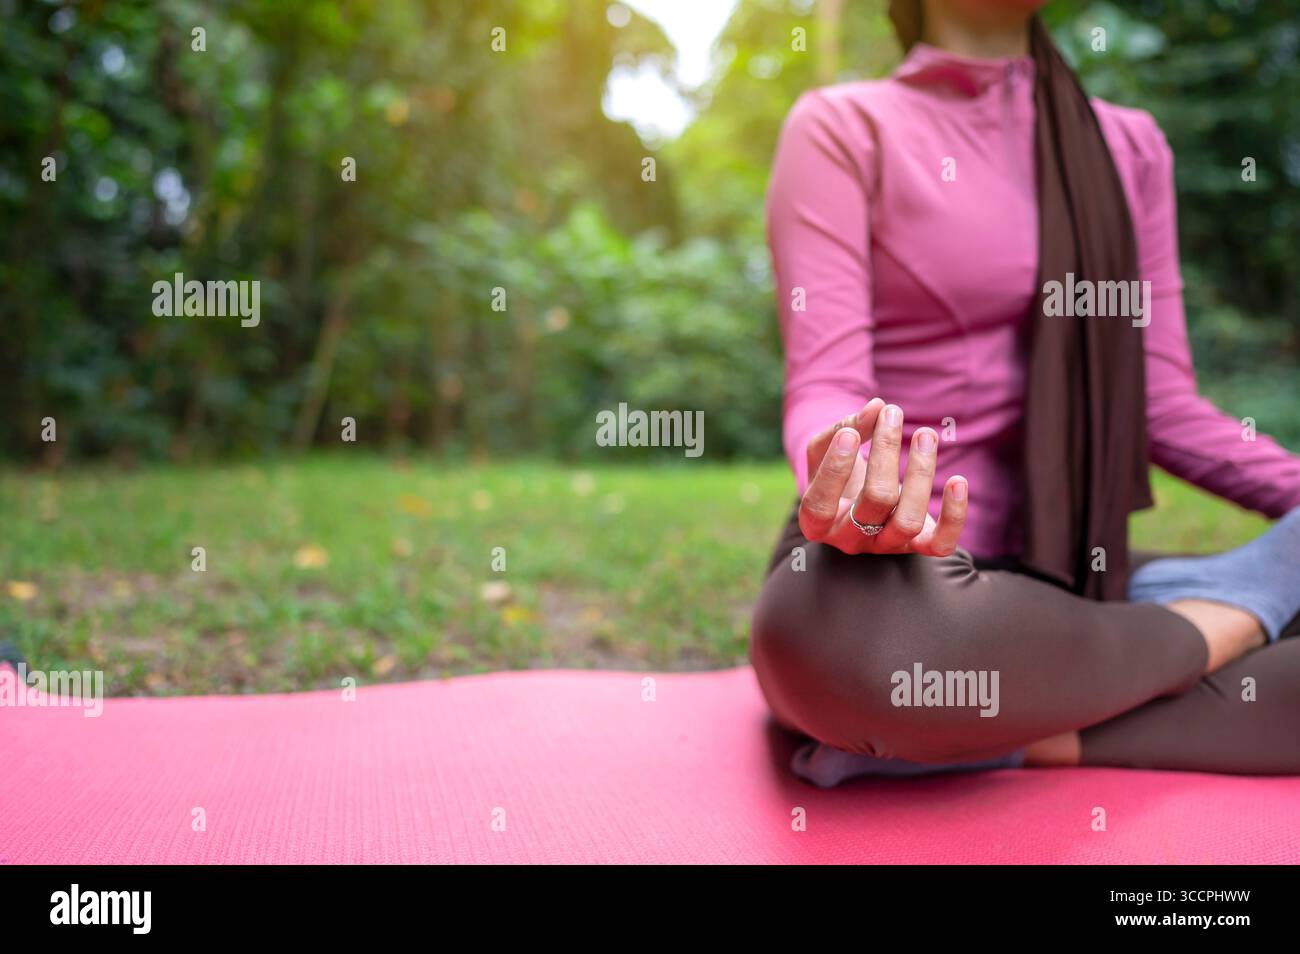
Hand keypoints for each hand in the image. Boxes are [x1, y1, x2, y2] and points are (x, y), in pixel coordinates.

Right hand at [798, 398, 967, 555]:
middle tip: (892, 414)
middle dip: (886, 452)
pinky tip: (957, 480)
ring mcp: (885, 545)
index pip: (820, 504)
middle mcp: (850, 539)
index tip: (849, 434)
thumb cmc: (837, 469)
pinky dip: (954, 515)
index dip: (835, 470)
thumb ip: (844, 426)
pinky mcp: (916, 546)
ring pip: (908, 521)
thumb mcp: (825, 448)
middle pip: (875, 501)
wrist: (857, 497)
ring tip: (925, 434)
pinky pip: (940, 544)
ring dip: (921, 472)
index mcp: (816, 522)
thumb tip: (876, 408)